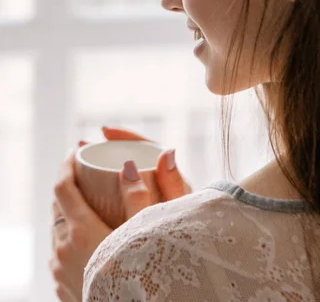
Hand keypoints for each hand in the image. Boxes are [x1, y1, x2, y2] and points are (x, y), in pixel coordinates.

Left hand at [50, 128, 191, 301]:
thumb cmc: (143, 277)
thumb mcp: (147, 233)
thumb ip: (142, 196)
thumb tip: (142, 160)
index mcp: (80, 232)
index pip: (62, 186)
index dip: (68, 163)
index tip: (78, 149)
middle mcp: (63, 249)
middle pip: (58, 204)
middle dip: (70, 182)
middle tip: (87, 168)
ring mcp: (60, 270)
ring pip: (58, 227)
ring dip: (70, 208)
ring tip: (91, 197)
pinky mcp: (63, 285)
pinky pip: (60, 249)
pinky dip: (70, 232)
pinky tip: (90, 231)